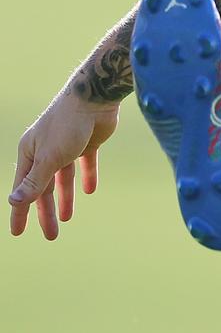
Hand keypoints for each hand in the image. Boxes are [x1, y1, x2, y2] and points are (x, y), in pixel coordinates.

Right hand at [9, 90, 118, 239]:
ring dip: (65, 197)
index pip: (23, 188)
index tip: (18, 233)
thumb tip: (14, 202)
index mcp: (31, 152)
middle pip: (44, 186)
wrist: (95, 97)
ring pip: (64, 177)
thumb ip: (34, 182)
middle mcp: (46, 149)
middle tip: (51, 236)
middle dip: (46, 211)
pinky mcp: (88, 141)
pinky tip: (90, 190)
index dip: (21, 211)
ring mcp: (68, 145)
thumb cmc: (67, 125)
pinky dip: (87, 176)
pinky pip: (86, 163)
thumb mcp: (49, 158)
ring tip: (68, 218)